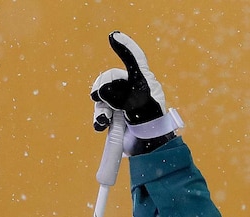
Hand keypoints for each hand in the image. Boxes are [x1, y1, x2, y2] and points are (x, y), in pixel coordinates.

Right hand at [91, 32, 180, 153]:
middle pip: (109, 79)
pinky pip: (101, 112)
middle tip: (98, 96)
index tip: (113, 36)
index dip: (125, 47)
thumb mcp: (139, 100)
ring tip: (103, 120)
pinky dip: (99, 118)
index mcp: (143, 81)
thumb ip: (119, 91)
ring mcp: (122, 105)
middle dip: (102, 88)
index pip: (134, 59)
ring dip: (100, 107)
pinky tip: (101, 125)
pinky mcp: (115, 119)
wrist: (150, 147)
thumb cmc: (151, 122)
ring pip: (102, 97)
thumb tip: (100, 92)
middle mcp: (132, 90)